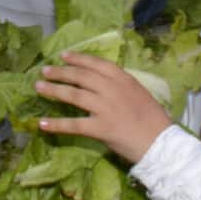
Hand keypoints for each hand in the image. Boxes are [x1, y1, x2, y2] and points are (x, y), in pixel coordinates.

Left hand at [34, 52, 173, 163]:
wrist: (162, 144)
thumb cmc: (154, 120)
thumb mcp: (140, 93)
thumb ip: (121, 85)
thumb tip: (102, 81)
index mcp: (123, 79)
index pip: (96, 63)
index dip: (78, 58)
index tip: (63, 55)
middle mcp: (112, 89)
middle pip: (80, 76)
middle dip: (60, 72)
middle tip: (45, 71)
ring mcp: (105, 107)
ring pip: (73, 95)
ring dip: (53, 90)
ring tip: (38, 87)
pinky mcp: (100, 128)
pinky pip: (74, 124)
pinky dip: (56, 124)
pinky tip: (42, 124)